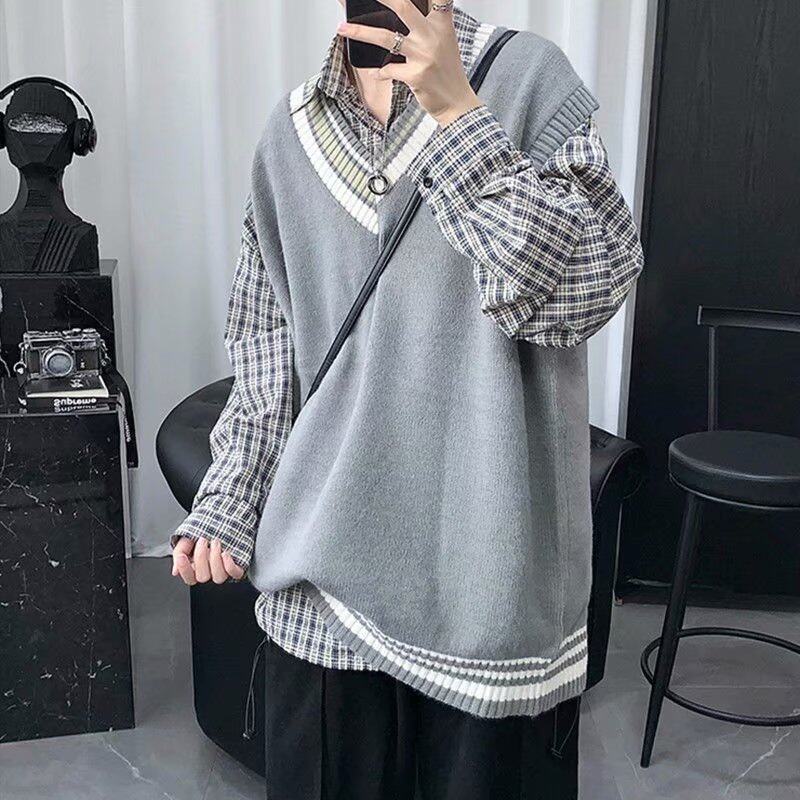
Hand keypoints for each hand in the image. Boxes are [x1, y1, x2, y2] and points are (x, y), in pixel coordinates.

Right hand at [171, 536, 244, 585]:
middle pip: (203, 577)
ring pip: (218, 577)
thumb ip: (178, 554)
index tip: (182, 556)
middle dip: (201, 557)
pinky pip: (235, 573)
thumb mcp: (185, 541)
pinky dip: (229, 565)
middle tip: (202, 540)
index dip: (184, 569)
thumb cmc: (201, 533)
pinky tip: (225, 553)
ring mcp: (223, 571)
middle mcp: (209, 572)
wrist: (219, 520)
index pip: (189, 579)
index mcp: (195, 569)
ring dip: (215, 558)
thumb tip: (176, 571)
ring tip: (215, 542)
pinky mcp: (236, 567)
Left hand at [337, 0, 484, 126]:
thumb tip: (398, 9)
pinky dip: (378, 71)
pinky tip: (375, 72)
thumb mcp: (444, 40)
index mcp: (441, 23)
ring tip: (342, 27)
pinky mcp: (415, 76)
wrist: (456, 102)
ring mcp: (423, 56)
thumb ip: (427, 22)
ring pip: (385, 37)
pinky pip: (387, 69)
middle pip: (403, 6)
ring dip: (360, 32)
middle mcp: (432, 36)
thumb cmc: (447, 70)